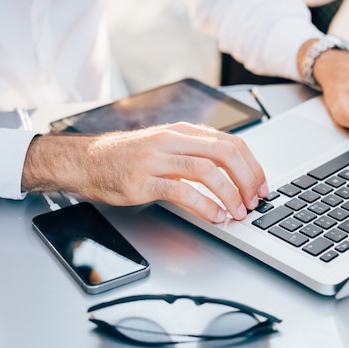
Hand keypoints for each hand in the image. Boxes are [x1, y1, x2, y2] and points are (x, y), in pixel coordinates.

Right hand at [22, 122, 267, 222]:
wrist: (87, 160)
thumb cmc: (128, 156)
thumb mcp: (166, 146)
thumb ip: (195, 153)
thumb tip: (230, 171)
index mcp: (182, 131)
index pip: (230, 142)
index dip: (252, 165)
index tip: (261, 185)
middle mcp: (172, 140)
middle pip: (224, 153)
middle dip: (247, 179)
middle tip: (255, 200)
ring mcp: (157, 159)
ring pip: (207, 171)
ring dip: (230, 194)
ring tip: (238, 212)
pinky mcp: (143, 181)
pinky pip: (182, 191)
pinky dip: (204, 205)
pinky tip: (215, 216)